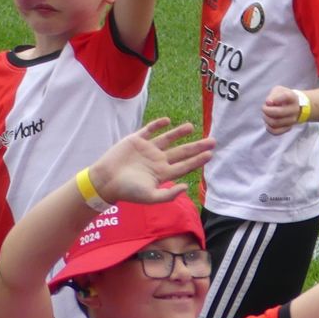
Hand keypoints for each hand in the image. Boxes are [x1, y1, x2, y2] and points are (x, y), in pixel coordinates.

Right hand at [87, 118, 213, 204]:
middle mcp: (157, 160)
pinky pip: (149, 130)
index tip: (211, 154)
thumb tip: (186, 187)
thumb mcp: (149, 197)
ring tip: (191, 127)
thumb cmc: (127, 191)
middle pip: (182, 152)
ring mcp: (147, 150)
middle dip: (197, 147)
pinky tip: (168, 121)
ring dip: (179, 133)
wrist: (105, 181)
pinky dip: (158, 125)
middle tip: (213, 140)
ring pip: (167, 139)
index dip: (198, 160)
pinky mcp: (136, 140)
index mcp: (162, 173)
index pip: (185, 165)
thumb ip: (168, 195)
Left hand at [262, 85, 304, 134]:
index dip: (275, 99)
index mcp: (292, 97)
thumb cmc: (283, 97)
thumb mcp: (279, 90)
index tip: (268, 101)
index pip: (286, 97)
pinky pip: (276, 131)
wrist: (296, 106)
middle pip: (278, 112)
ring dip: (266, 118)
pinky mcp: (288, 128)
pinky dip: (269, 128)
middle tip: (264, 108)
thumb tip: (268, 103)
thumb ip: (273, 95)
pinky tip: (267, 123)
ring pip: (275, 122)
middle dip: (266, 110)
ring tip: (265, 114)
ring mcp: (292, 120)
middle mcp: (294, 109)